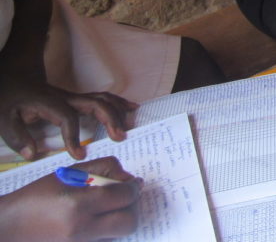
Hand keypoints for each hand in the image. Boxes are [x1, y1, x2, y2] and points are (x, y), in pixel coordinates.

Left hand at [0, 79, 135, 160]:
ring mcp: (74, 96)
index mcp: (50, 104)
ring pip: (102, 98)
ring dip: (118, 110)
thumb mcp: (3, 119)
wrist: (14, 77)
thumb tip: (33, 154)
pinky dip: (118, 102)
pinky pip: (102, 98)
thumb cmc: (9, 99)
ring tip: (129, 125)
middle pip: (95, 104)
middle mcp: (66, 98)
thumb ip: (17, 137)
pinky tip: (130, 108)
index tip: (78, 155)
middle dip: (110, 119)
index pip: (68, 118)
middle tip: (119, 137)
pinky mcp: (77, 98)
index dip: (74, 137)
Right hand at [0, 157, 141, 241]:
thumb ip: (103, 169)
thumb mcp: (69, 174)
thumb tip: (129, 179)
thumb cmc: (37, 196)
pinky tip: (96, 220)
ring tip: (109, 207)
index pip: (124, 196)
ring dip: (121, 219)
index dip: (133, 187)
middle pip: (129, 221)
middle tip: (126, 196)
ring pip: (119, 234)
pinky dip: (108, 231)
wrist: (9, 227)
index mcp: (79, 205)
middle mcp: (82, 229)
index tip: (133, 183)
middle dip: (133, 206)